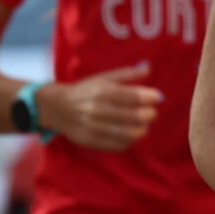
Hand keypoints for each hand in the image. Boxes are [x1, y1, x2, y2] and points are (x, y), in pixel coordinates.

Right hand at [39, 63, 161, 151]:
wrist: (56, 107)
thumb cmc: (84, 90)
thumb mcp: (102, 78)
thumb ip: (126, 74)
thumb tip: (148, 68)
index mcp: (101, 91)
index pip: (130, 96)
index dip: (148, 97)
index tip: (158, 97)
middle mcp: (97, 109)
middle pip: (131, 116)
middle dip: (148, 115)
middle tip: (152, 113)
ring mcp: (93, 127)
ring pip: (126, 133)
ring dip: (141, 130)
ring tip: (144, 126)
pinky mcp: (90, 141)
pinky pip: (116, 145)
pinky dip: (128, 142)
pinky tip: (131, 136)